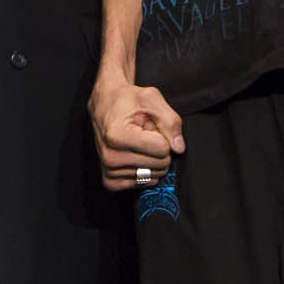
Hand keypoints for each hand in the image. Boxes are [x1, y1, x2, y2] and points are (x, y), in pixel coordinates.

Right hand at [89, 76, 184, 191]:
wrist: (104, 104)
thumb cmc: (127, 100)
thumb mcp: (151, 98)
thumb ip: (170, 121)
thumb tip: (179, 149)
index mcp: (118, 135)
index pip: (163, 149)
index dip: (163, 135)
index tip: (149, 125)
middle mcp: (110, 156)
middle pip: (160, 164)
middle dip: (158, 148)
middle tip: (144, 134)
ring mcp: (108, 170)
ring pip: (153, 175)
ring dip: (151, 159)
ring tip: (138, 143)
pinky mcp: (109, 181)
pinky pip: (141, 185)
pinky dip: (143, 172)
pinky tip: (134, 157)